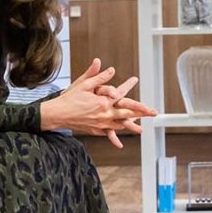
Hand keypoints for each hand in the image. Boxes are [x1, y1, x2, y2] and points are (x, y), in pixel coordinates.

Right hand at [40, 58, 156, 146]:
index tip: (136, 80)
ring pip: (120, 125)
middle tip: (153, 112)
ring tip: (141, 129)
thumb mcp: (84, 84)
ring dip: (131, 126)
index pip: (121, 93)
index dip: (129, 86)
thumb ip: (98, 78)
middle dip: (142, 113)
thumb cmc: (69, 98)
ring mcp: (101, 124)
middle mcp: (104, 114)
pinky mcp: (95, 130)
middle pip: (127, 112)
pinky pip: (108, 134)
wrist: (57, 114)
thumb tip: (111, 70)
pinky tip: (119, 142)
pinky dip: (114, 137)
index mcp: (103, 101)